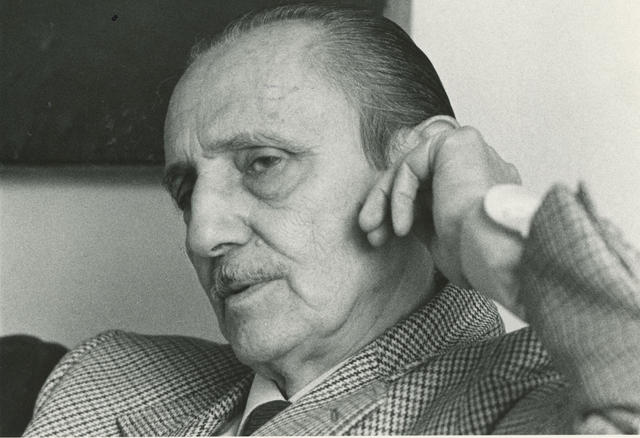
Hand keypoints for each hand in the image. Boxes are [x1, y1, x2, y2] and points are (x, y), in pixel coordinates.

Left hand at [358, 118, 524, 315]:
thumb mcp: (440, 237)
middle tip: (370, 233)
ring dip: (384, 200)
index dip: (399, 210)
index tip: (380, 237)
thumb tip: (396, 213)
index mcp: (480, 185)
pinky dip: (399, 195)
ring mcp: (470, 150)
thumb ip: (422, 215)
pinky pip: (411, 165)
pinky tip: (401, 226)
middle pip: (416, 175)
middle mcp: (479, 163)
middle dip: (385, 204)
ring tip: (371, 231)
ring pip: (410, 167)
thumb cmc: (476, 257)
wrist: (494, 255)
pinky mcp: (457, 142)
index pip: (428, 187)